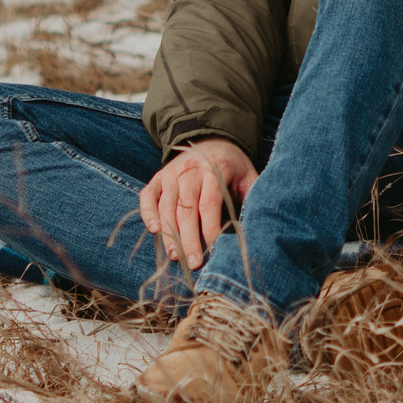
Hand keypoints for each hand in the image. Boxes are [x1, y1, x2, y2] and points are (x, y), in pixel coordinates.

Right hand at [139, 137, 258, 268]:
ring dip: (169, 233)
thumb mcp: (248, 176)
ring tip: (175, 255)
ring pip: (166, 206)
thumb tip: (255, 228)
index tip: (214, 251)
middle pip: (186, 209)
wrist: (212, 140)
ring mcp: (171, 173)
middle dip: (189, 239)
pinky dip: (148, 212)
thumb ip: (251, 198)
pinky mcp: (159, 177)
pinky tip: (154, 230)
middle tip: (193, 263)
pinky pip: (148, 195)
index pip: (209, 204)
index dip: (210, 229)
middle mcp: (190, 170)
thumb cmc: (233, 166)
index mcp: (215, 170)